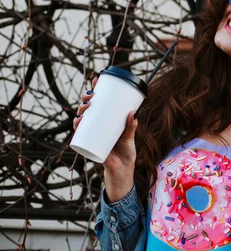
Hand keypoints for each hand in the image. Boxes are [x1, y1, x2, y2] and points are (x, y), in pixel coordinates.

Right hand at [72, 76, 137, 201]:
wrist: (122, 171)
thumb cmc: (126, 152)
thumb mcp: (130, 137)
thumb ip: (131, 126)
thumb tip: (134, 113)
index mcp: (106, 121)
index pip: (98, 103)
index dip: (95, 90)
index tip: (96, 79)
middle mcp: (96, 126)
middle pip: (87, 109)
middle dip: (85, 100)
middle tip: (91, 97)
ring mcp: (92, 135)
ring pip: (81, 120)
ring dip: (80, 111)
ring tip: (86, 108)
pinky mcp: (89, 145)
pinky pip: (80, 136)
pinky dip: (77, 129)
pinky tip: (77, 122)